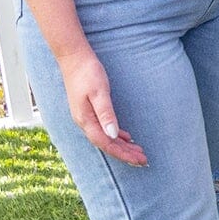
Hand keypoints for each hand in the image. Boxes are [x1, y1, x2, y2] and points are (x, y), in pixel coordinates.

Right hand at [59, 42, 145, 165]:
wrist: (74, 58)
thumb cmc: (88, 73)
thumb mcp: (100, 92)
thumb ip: (106, 114)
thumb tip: (114, 135)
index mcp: (85, 120)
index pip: (106, 144)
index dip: (123, 154)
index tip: (139, 160)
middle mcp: (84, 122)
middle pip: (106, 144)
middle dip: (125, 154)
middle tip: (144, 161)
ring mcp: (85, 117)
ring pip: (105, 138)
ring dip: (122, 146)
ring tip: (139, 153)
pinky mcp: (89, 111)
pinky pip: (103, 130)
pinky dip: (117, 136)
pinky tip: (127, 138)